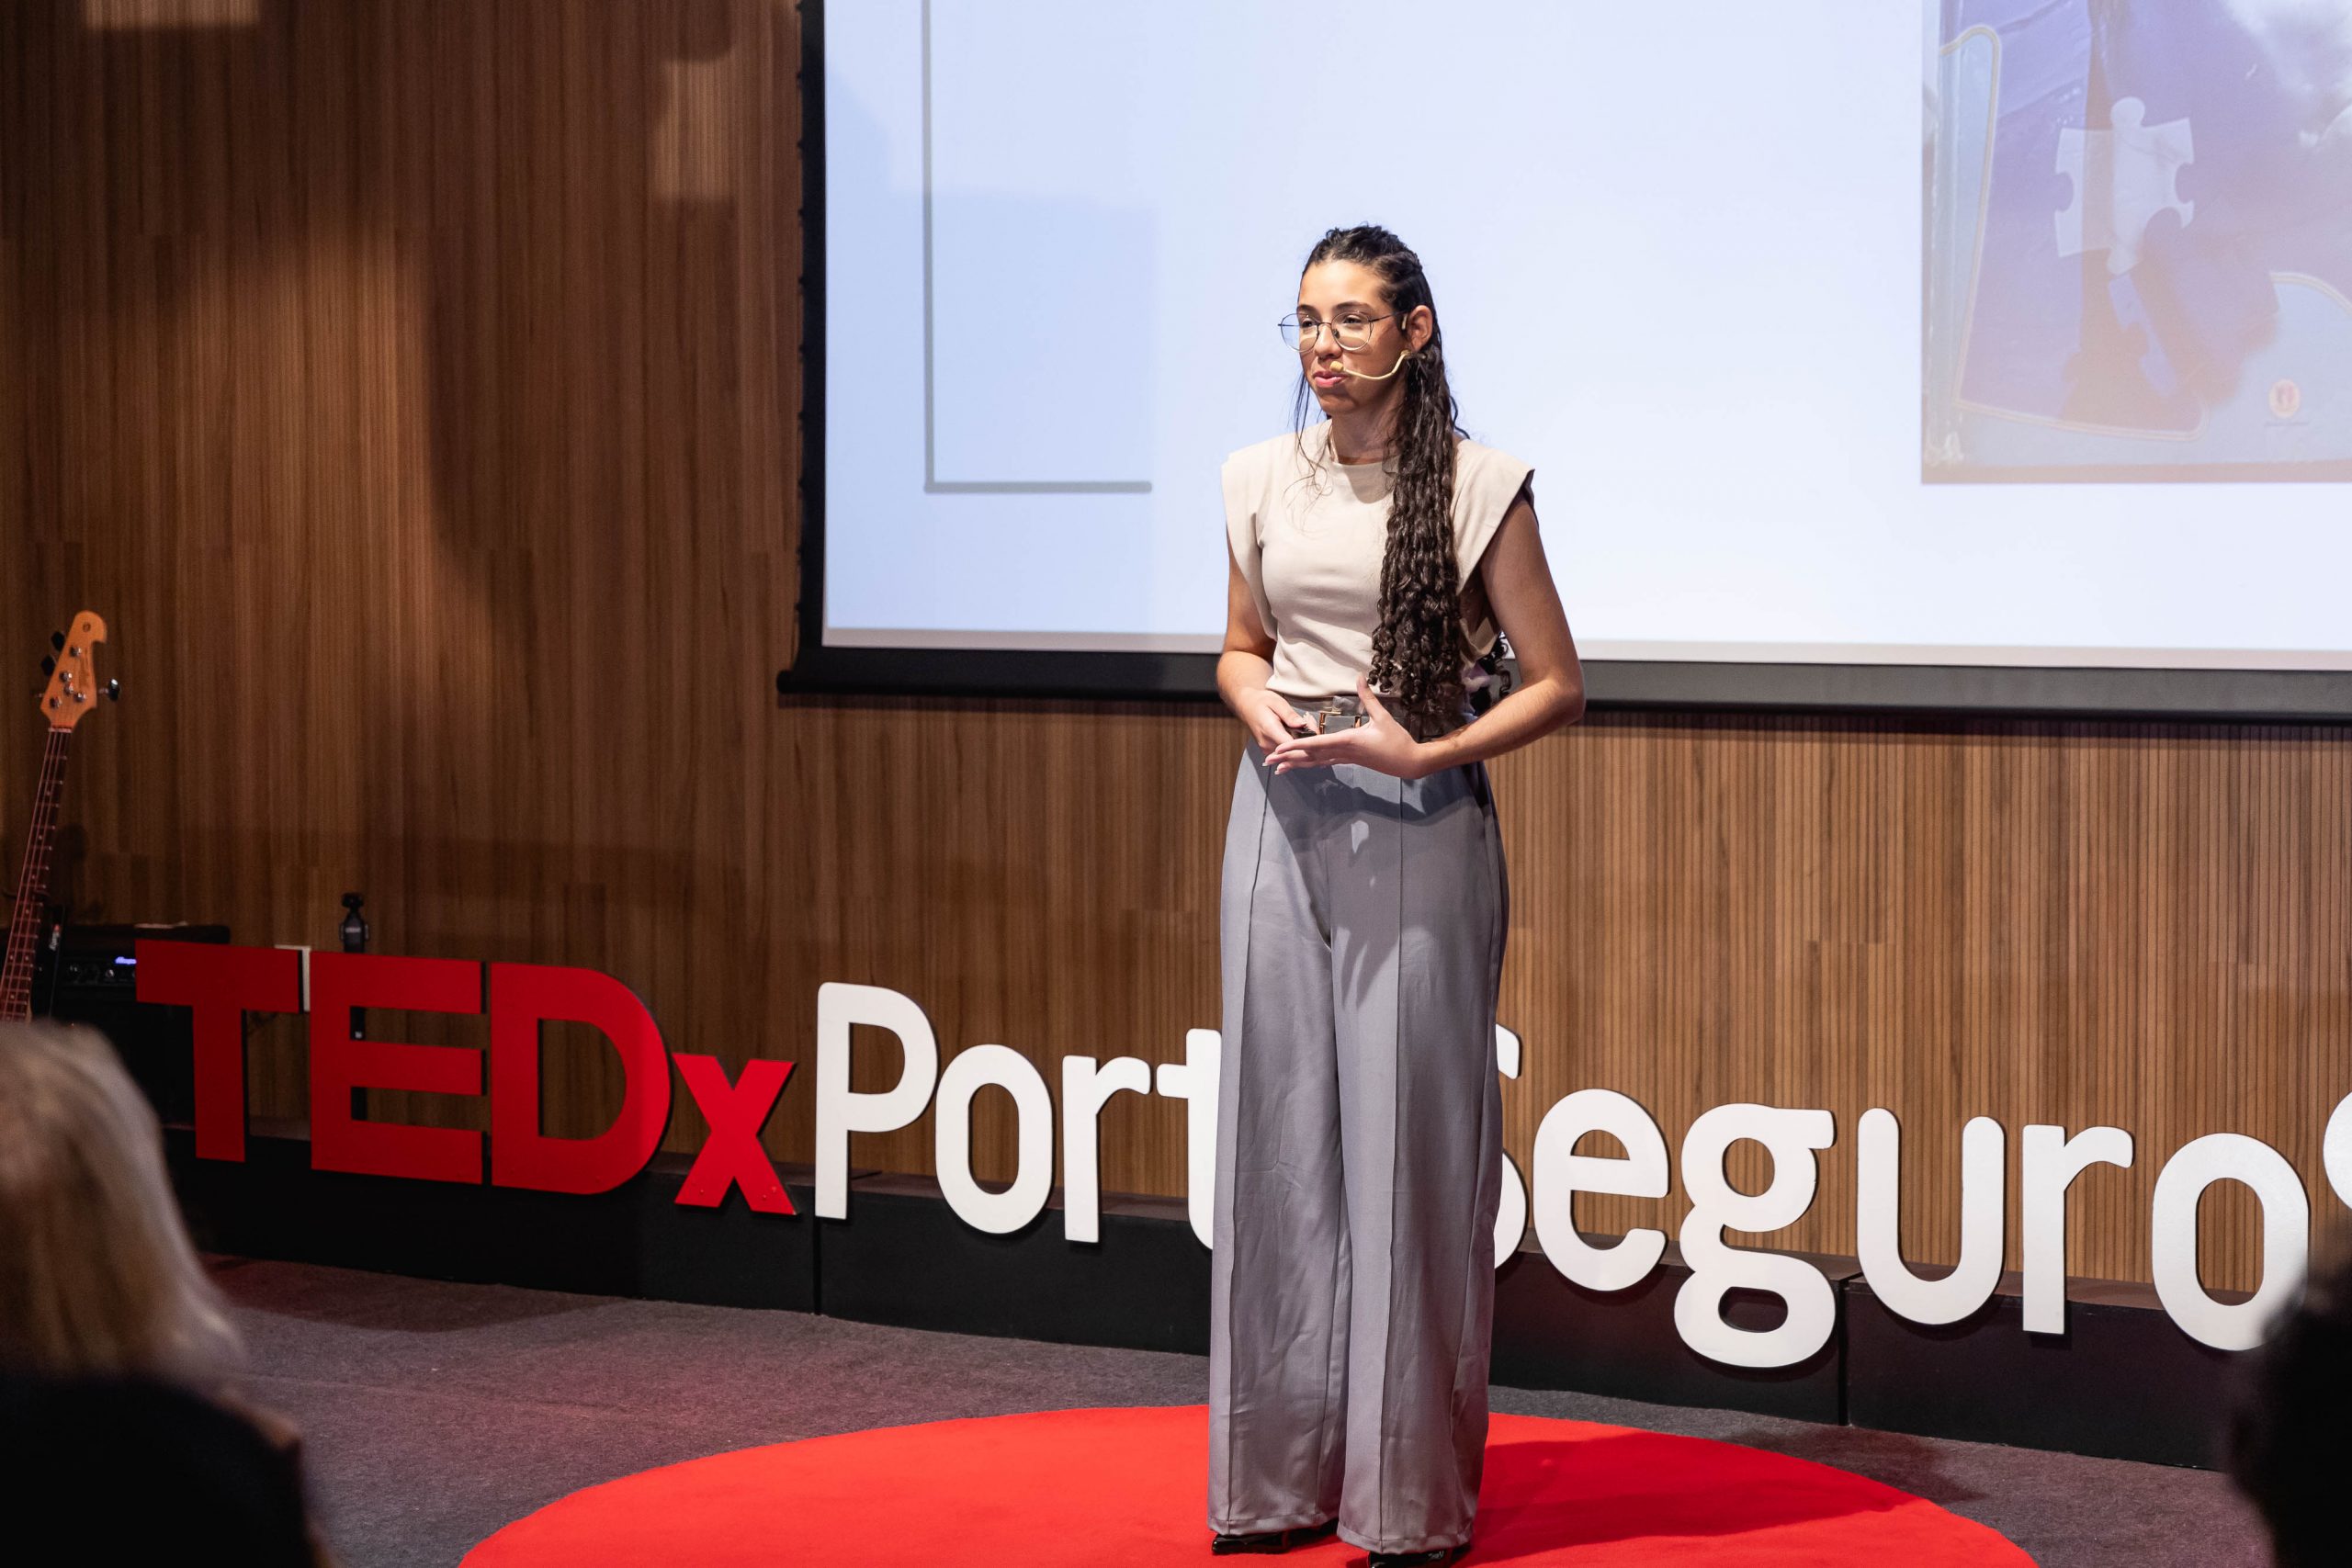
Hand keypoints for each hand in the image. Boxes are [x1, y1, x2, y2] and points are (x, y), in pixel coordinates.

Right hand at [1241, 688, 1312, 752]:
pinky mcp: (1268, 750)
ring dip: (1300, 742)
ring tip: (1304, 725)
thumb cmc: (1262, 702)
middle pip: (1292, 750)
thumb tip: (1302, 724)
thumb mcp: (1277, 702)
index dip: (1305, 741)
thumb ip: (1289, 715)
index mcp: (1269, 730)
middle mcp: (1267, 743)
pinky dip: (1293, 743)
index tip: (1314, 732)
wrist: (1247, 706)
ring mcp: (1267, 749)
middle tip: (1310, 724)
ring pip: (1290, 751)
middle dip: (1305, 740)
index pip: (1291, 745)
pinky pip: (1284, 751)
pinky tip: (1295, 732)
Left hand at [1262, 675, 1429, 778]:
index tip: (1279, 747)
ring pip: (1315, 762)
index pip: (1316, 744)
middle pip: (1310, 756)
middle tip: (1267, 761)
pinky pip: (1325, 762)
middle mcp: (1343, 752)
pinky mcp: (1349, 761)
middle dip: (1288, 758)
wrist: (1409, 763)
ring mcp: (1345, 759)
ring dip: (1296, 765)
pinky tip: (1302, 765)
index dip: (1296, 745)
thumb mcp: (1383, 717)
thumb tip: (1359, 677)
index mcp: (1348, 741)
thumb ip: (1368, 697)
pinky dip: (1311, 763)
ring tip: (1278, 769)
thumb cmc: (1397, 740)